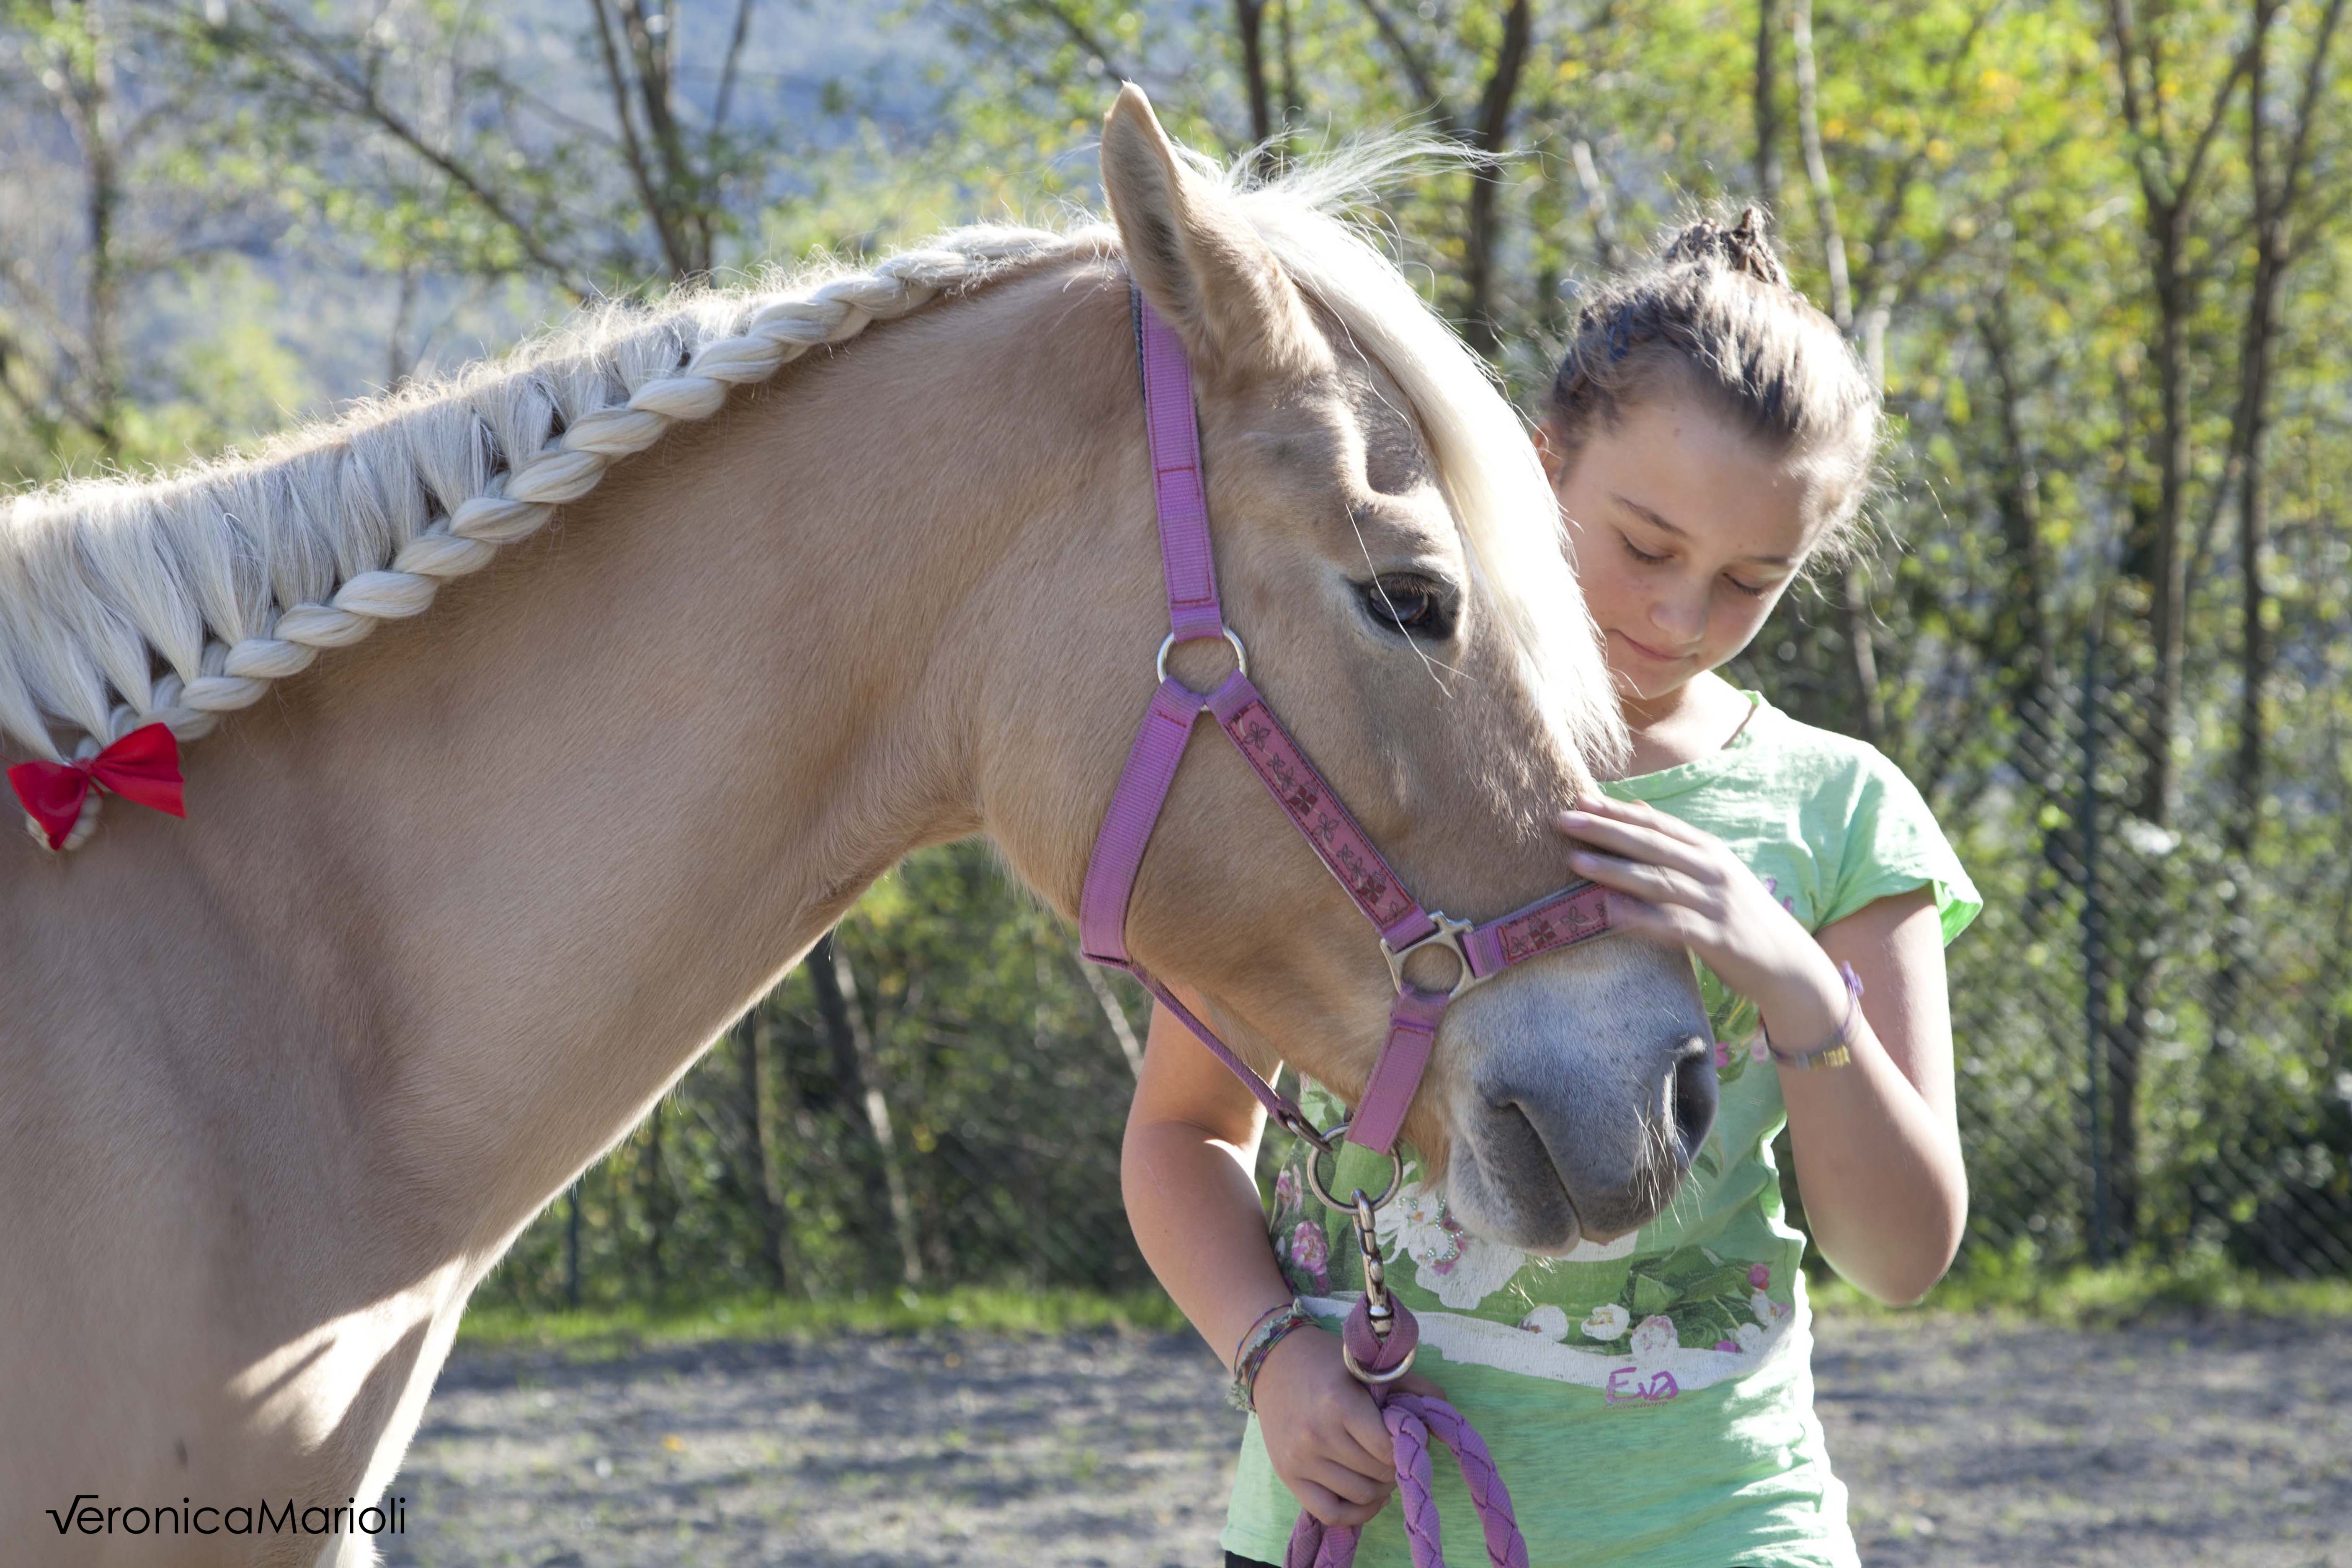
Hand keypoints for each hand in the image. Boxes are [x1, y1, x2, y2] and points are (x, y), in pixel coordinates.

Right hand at [1252, 1326, 1447, 1526]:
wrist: (1273, 1361)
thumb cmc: (1327, 1362)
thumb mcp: (1369, 1367)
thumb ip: (1411, 1385)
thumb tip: (1441, 1409)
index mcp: (1339, 1403)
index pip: (1388, 1449)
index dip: (1405, 1448)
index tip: (1404, 1437)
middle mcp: (1316, 1435)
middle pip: (1378, 1474)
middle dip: (1394, 1466)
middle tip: (1393, 1452)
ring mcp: (1299, 1459)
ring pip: (1360, 1495)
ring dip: (1380, 1488)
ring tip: (1380, 1469)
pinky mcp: (1287, 1476)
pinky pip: (1330, 1514)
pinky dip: (1356, 1513)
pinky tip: (1368, 1498)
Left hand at [1556, 792, 1841, 1025]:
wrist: (1789, 963)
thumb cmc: (1742, 915)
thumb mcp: (1714, 871)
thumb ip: (1676, 843)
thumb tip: (1637, 807)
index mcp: (1709, 851)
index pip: (1657, 824)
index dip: (1618, 810)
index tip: (1579, 798)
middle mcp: (1713, 871)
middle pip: (1652, 846)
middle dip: (1606, 831)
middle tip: (1563, 819)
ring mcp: (1716, 905)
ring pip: (1658, 882)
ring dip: (1614, 870)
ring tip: (1575, 860)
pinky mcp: (1718, 940)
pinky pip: (1673, 926)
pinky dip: (1640, 919)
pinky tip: (1610, 913)